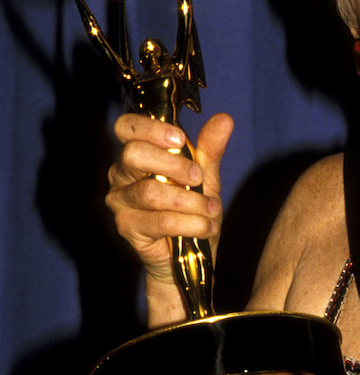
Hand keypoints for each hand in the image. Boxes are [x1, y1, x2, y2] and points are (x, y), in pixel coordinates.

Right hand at [107, 110, 232, 285]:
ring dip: (190, 201)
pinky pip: (159, 221)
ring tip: (212, 211)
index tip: (180, 140)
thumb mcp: (205, 177)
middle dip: (173, 164)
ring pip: (151, 192)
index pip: (126, 126)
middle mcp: (120, 174)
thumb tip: (224, 119)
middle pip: (133, 154)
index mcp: (137, 154)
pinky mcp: (126, 227)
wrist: (189, 255)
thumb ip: (210, 149)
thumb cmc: (191, 210)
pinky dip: (190, 224)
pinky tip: (207, 228)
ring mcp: (120, 201)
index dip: (151, 128)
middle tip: (199, 178)